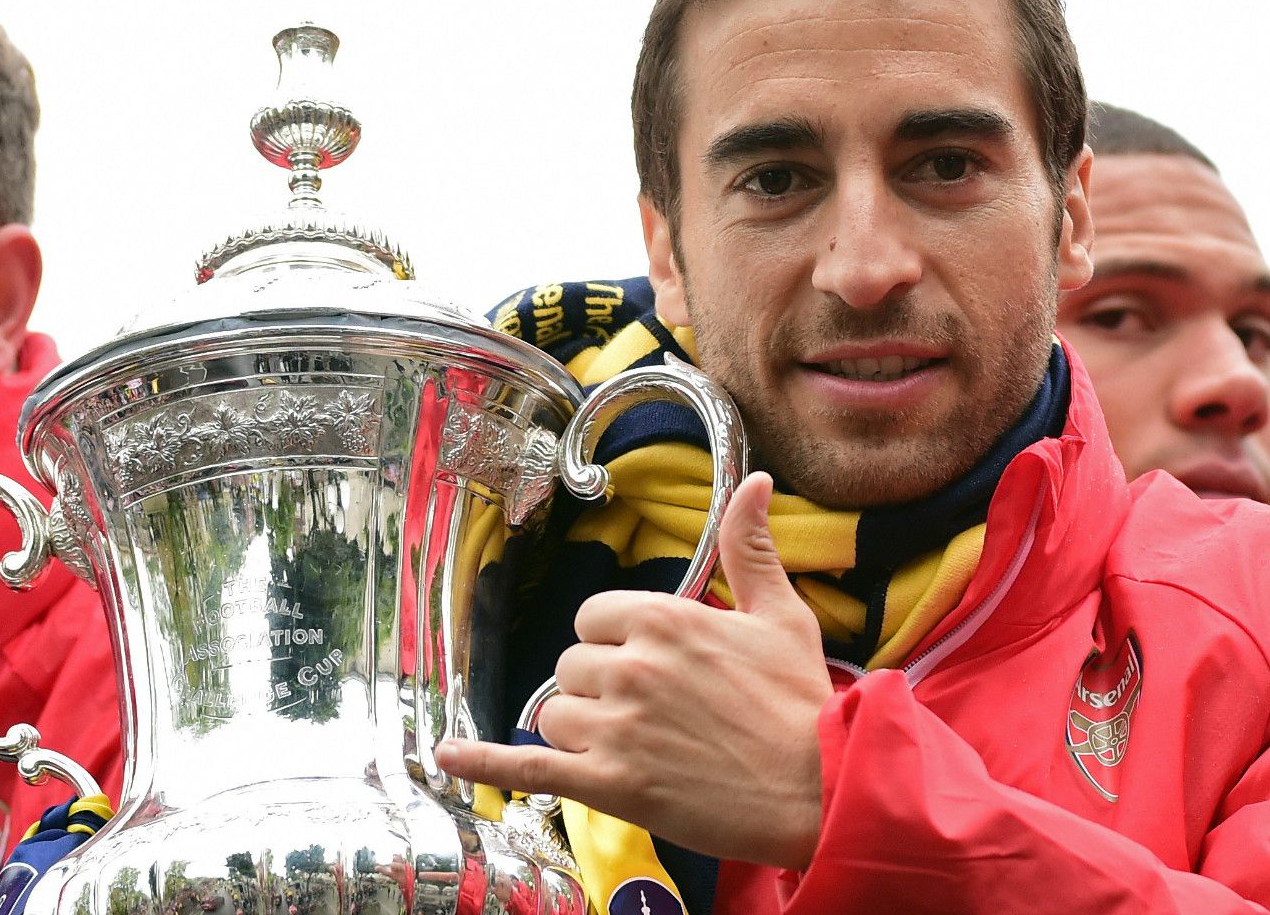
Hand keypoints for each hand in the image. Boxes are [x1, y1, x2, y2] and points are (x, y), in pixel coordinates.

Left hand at [437, 472, 832, 867]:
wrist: (821, 789)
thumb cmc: (802, 704)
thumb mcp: (781, 614)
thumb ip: (750, 547)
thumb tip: (753, 482)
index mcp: (662, 618)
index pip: (592, 618)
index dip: (614, 643)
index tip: (646, 666)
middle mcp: (630, 666)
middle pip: (571, 667)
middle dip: (599, 688)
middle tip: (652, 714)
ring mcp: (616, 726)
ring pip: (556, 715)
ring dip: (582, 732)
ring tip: (638, 746)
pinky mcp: (610, 783)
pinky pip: (529, 768)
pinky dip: (484, 764)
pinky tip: (448, 757)